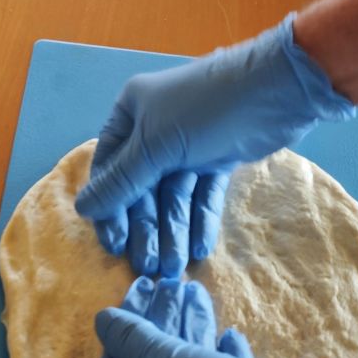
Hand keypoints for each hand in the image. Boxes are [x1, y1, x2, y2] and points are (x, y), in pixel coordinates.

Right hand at [74, 18, 351, 275]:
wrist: (275, 91)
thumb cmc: (203, 110)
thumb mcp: (154, 145)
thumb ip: (120, 182)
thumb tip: (82, 211)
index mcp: (131, 113)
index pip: (109, 167)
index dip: (110, 207)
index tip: (114, 244)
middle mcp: (155, 127)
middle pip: (142, 186)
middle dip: (146, 226)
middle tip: (150, 265)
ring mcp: (188, 143)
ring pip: (174, 193)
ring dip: (173, 229)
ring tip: (175, 267)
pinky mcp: (218, 156)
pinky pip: (202, 192)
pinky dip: (200, 218)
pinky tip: (199, 248)